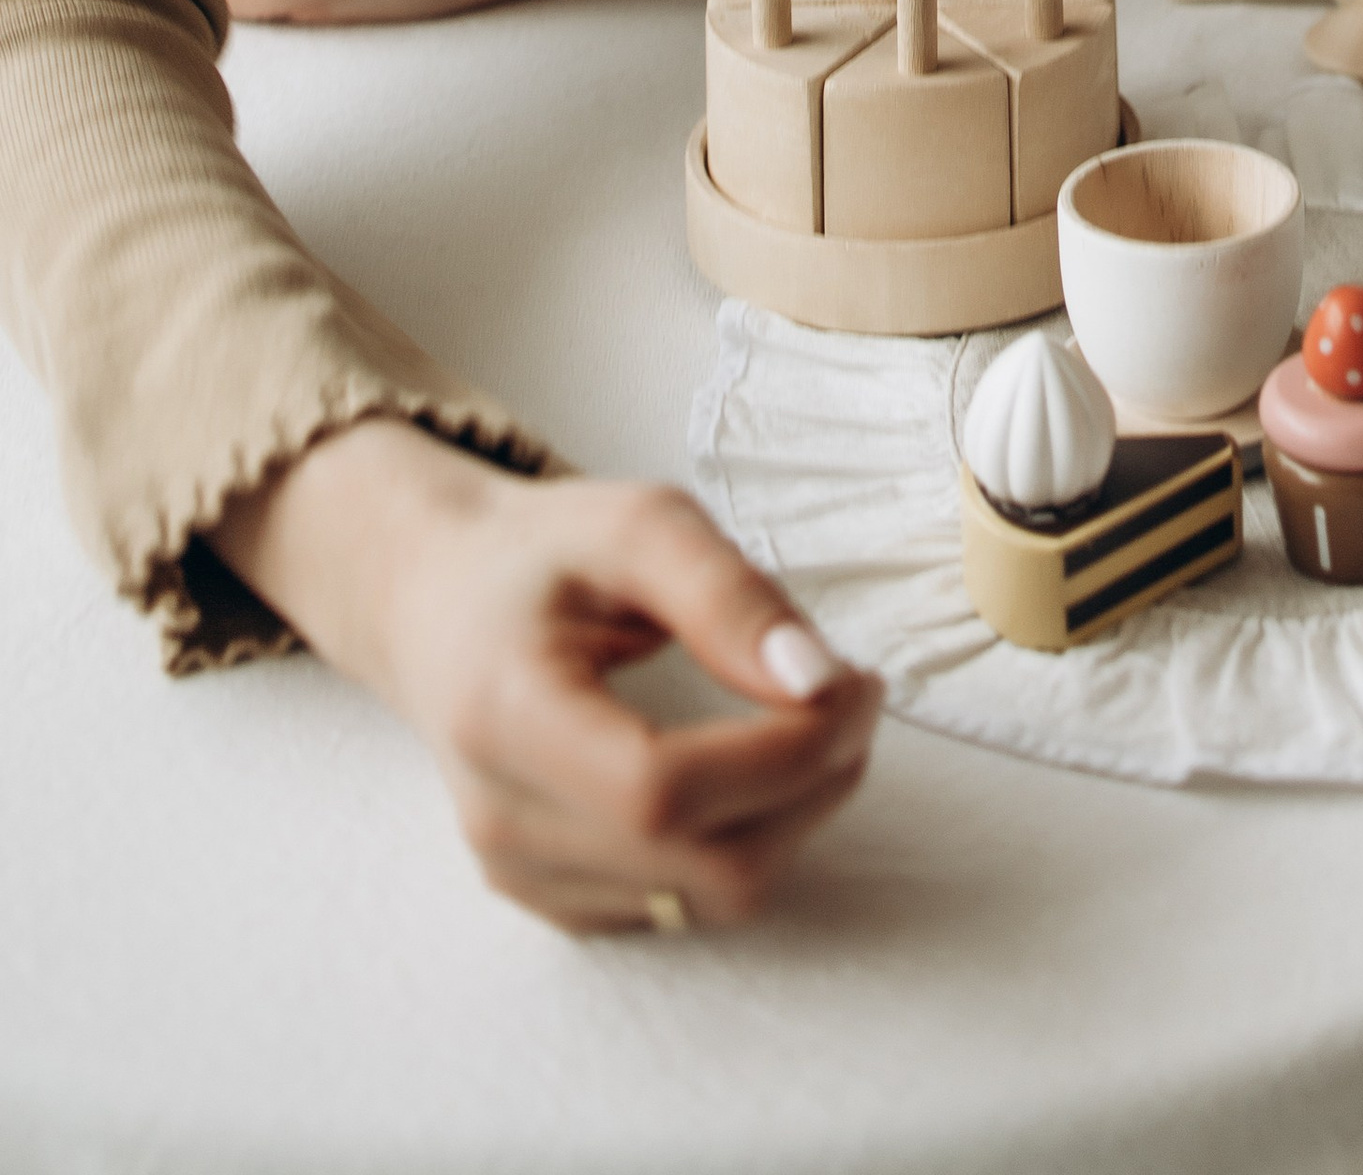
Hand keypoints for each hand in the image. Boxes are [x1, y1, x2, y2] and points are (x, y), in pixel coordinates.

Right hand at [214, 419, 881, 932]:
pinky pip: (685, 906)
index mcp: (506, 717)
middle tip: (854, 694)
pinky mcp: (553, 898)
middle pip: (706, 863)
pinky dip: (747, 842)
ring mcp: (523, 874)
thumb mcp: (638, 525)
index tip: (854, 681)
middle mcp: (503, 820)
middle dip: (815, 784)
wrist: (438, 602)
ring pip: (710, 898)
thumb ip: (730, 597)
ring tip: (814, 723)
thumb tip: (819, 679)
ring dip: (795, 818)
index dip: (786, 752)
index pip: (663, 792)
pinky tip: (752, 769)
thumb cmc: (541, 555)